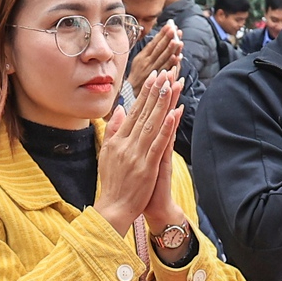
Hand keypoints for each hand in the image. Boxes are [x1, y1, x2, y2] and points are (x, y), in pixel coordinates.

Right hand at [95, 72, 180, 235]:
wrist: (114, 209)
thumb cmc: (113, 183)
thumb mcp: (108, 154)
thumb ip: (114, 130)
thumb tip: (120, 109)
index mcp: (119, 140)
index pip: (134, 111)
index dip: (145, 93)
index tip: (154, 76)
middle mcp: (127, 144)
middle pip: (144, 113)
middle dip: (155, 91)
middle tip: (165, 71)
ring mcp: (137, 155)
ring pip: (152, 124)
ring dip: (162, 103)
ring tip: (171, 85)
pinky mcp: (147, 167)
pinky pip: (158, 145)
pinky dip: (165, 129)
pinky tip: (173, 114)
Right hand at [126, 28, 181, 97]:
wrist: (132, 91)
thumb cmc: (136, 74)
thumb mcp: (138, 60)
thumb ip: (148, 50)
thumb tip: (159, 39)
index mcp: (142, 57)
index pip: (153, 43)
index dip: (161, 35)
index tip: (169, 26)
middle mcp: (147, 63)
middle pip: (159, 49)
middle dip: (167, 39)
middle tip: (175, 30)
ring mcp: (153, 71)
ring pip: (163, 59)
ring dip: (171, 50)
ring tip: (178, 41)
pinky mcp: (157, 79)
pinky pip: (166, 70)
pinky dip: (172, 63)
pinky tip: (178, 57)